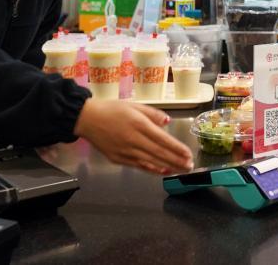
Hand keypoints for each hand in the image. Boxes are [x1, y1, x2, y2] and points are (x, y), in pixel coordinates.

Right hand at [74, 98, 193, 174]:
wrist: (87, 119)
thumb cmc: (112, 109)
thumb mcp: (134, 105)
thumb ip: (152, 114)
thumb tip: (167, 122)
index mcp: (139, 124)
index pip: (163, 140)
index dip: (177, 149)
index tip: (189, 154)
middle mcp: (134, 140)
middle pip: (159, 153)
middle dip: (177, 161)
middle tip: (190, 166)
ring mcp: (126, 152)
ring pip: (151, 162)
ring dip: (168, 167)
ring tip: (181, 170)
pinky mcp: (119, 159)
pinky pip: (139, 166)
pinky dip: (153, 169)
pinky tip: (163, 171)